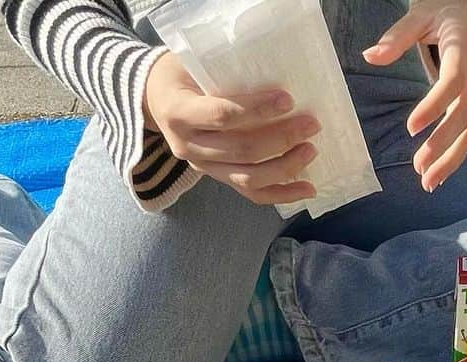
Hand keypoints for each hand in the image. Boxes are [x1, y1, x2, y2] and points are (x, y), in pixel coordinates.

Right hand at [144, 51, 318, 205]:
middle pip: (242, 150)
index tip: (288, 100)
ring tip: (311, 151)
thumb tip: (277, 65)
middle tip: (311, 125)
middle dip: (281, 139)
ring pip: (249, 178)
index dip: (257, 109)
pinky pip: (251, 194)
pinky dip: (281, 194)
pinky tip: (307, 188)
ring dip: (285, 168)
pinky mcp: (217, 178)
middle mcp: (188, 146)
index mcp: (180, 112)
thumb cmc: (181, 73)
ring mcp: (203, 167)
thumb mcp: (193, 62)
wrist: (155, 99)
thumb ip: (224, 70)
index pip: (223, 115)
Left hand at [364, 0, 466, 190]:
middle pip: (462, 117)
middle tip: (418, 166)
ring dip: (449, 161)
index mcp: (462, 53)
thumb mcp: (422, 16)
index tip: (411, 128)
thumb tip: (370, 56)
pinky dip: (453, 158)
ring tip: (426, 182)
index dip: (433, 106)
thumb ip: (397, 37)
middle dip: (441, 144)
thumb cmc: (448, 14)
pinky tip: (436, 177)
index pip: (452, 84)